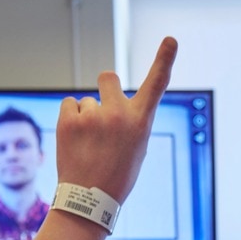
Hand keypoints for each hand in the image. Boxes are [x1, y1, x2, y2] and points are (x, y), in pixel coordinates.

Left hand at [56, 37, 177, 203]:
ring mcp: (92, 116)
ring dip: (87, 117)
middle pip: (109, 77)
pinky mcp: (69, 120)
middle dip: (105, 86)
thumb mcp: (135, 147)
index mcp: (140, 122)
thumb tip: (109, 102)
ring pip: (87, 101)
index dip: (164, 60)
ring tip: (89, 145)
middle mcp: (118, 114)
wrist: (89, 199)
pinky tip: (76, 140)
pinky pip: (70, 105)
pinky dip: (71, 119)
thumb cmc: (116, 175)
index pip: (156, 85)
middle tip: (102, 111)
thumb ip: (128, 120)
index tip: (171, 40)